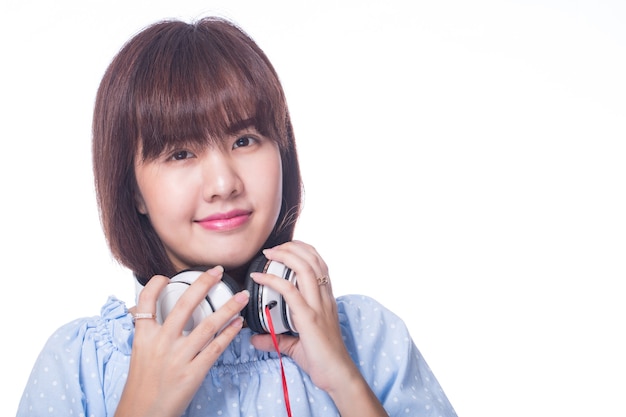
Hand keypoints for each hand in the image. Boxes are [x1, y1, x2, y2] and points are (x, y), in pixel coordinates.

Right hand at [114, 266, 248, 416]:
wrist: (142, 414)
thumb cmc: (142, 385)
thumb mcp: (139, 353)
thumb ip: (150, 331)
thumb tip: (157, 313)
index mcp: (144, 336)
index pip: (145, 300)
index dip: (156, 283)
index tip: (168, 276)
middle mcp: (161, 343)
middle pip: (185, 304)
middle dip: (204, 283)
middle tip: (218, 271)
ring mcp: (178, 357)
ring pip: (208, 324)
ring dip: (229, 307)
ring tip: (241, 296)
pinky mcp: (193, 372)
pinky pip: (216, 347)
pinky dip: (229, 332)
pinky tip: (238, 322)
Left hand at [249, 241, 386, 416]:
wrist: (337, 374)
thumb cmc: (322, 359)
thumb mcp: (296, 344)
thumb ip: (276, 338)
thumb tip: (255, 338)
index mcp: (326, 299)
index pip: (320, 263)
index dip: (304, 249)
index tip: (287, 247)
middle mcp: (324, 298)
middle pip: (313, 259)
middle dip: (293, 247)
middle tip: (273, 248)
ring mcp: (318, 306)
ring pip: (305, 268)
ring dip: (285, 256)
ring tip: (269, 254)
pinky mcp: (309, 317)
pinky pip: (290, 291)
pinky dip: (272, 280)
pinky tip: (259, 276)